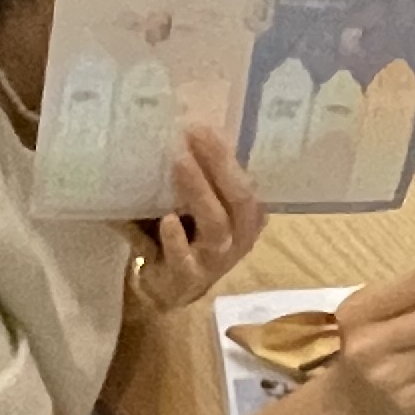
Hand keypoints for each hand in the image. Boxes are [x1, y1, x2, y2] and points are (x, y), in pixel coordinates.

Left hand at [132, 124, 268, 313]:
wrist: (167, 290)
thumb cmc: (185, 236)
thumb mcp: (197, 205)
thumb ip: (196, 175)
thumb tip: (171, 126)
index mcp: (247, 213)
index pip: (245, 177)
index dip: (226, 152)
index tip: (203, 124)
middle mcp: (240, 234)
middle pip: (239, 196)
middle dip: (219, 162)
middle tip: (194, 134)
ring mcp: (217, 258)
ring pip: (217, 224)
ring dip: (199, 191)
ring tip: (180, 163)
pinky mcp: (189, 276)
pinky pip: (185, 258)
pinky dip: (177, 239)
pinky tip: (168, 220)